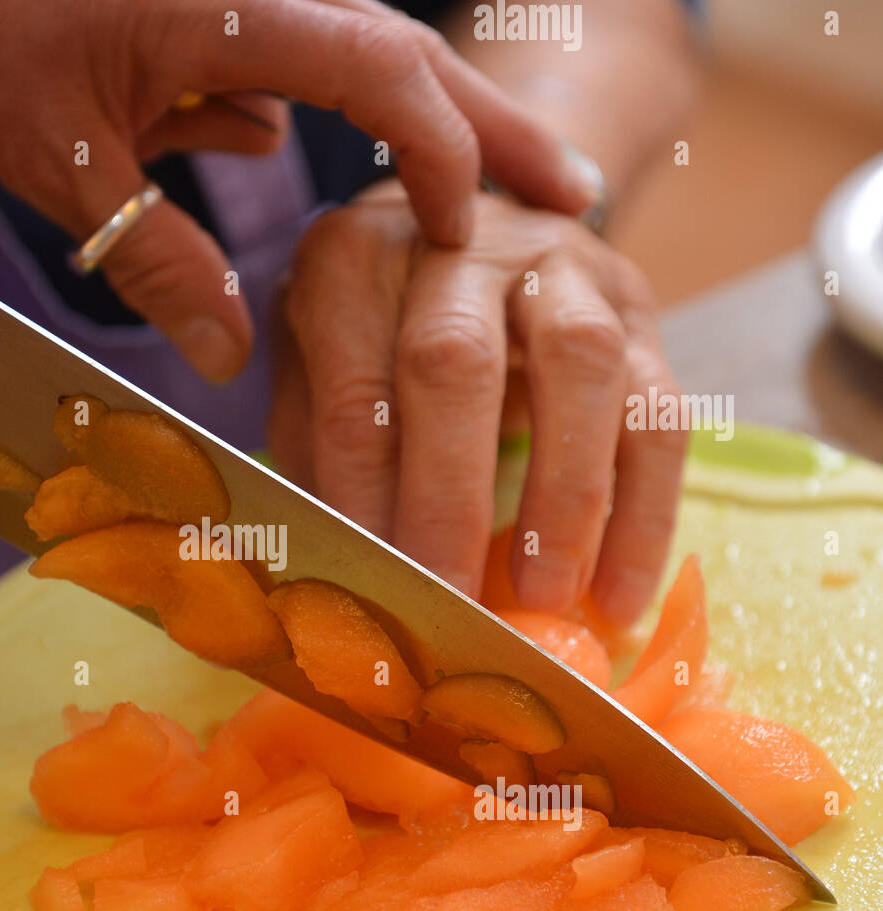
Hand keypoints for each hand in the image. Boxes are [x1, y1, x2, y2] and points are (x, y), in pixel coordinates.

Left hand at [0, 0, 600, 380]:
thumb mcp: (56, 158)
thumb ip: (147, 254)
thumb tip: (223, 358)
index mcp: (229, 4)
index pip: (378, 73)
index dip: (439, 153)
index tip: (473, 231)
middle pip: (400, 50)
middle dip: (489, 123)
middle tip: (574, 184)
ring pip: (339, 56)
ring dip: (395, 121)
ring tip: (460, 190)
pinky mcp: (180, 7)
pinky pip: (256, 57)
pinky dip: (276, 109)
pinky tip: (262, 149)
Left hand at [271, 183, 686, 625]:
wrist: (463, 241)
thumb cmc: (372, 333)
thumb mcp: (316, 376)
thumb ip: (323, 456)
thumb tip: (351, 571)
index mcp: (353, 261)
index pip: (354, 394)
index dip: (366, 501)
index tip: (379, 588)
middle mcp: (460, 243)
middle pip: (455, 362)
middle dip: (452, 500)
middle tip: (455, 604)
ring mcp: (561, 263)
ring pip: (582, 367)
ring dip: (566, 501)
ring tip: (546, 600)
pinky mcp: (637, 306)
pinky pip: (659, 413)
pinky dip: (644, 515)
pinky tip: (617, 595)